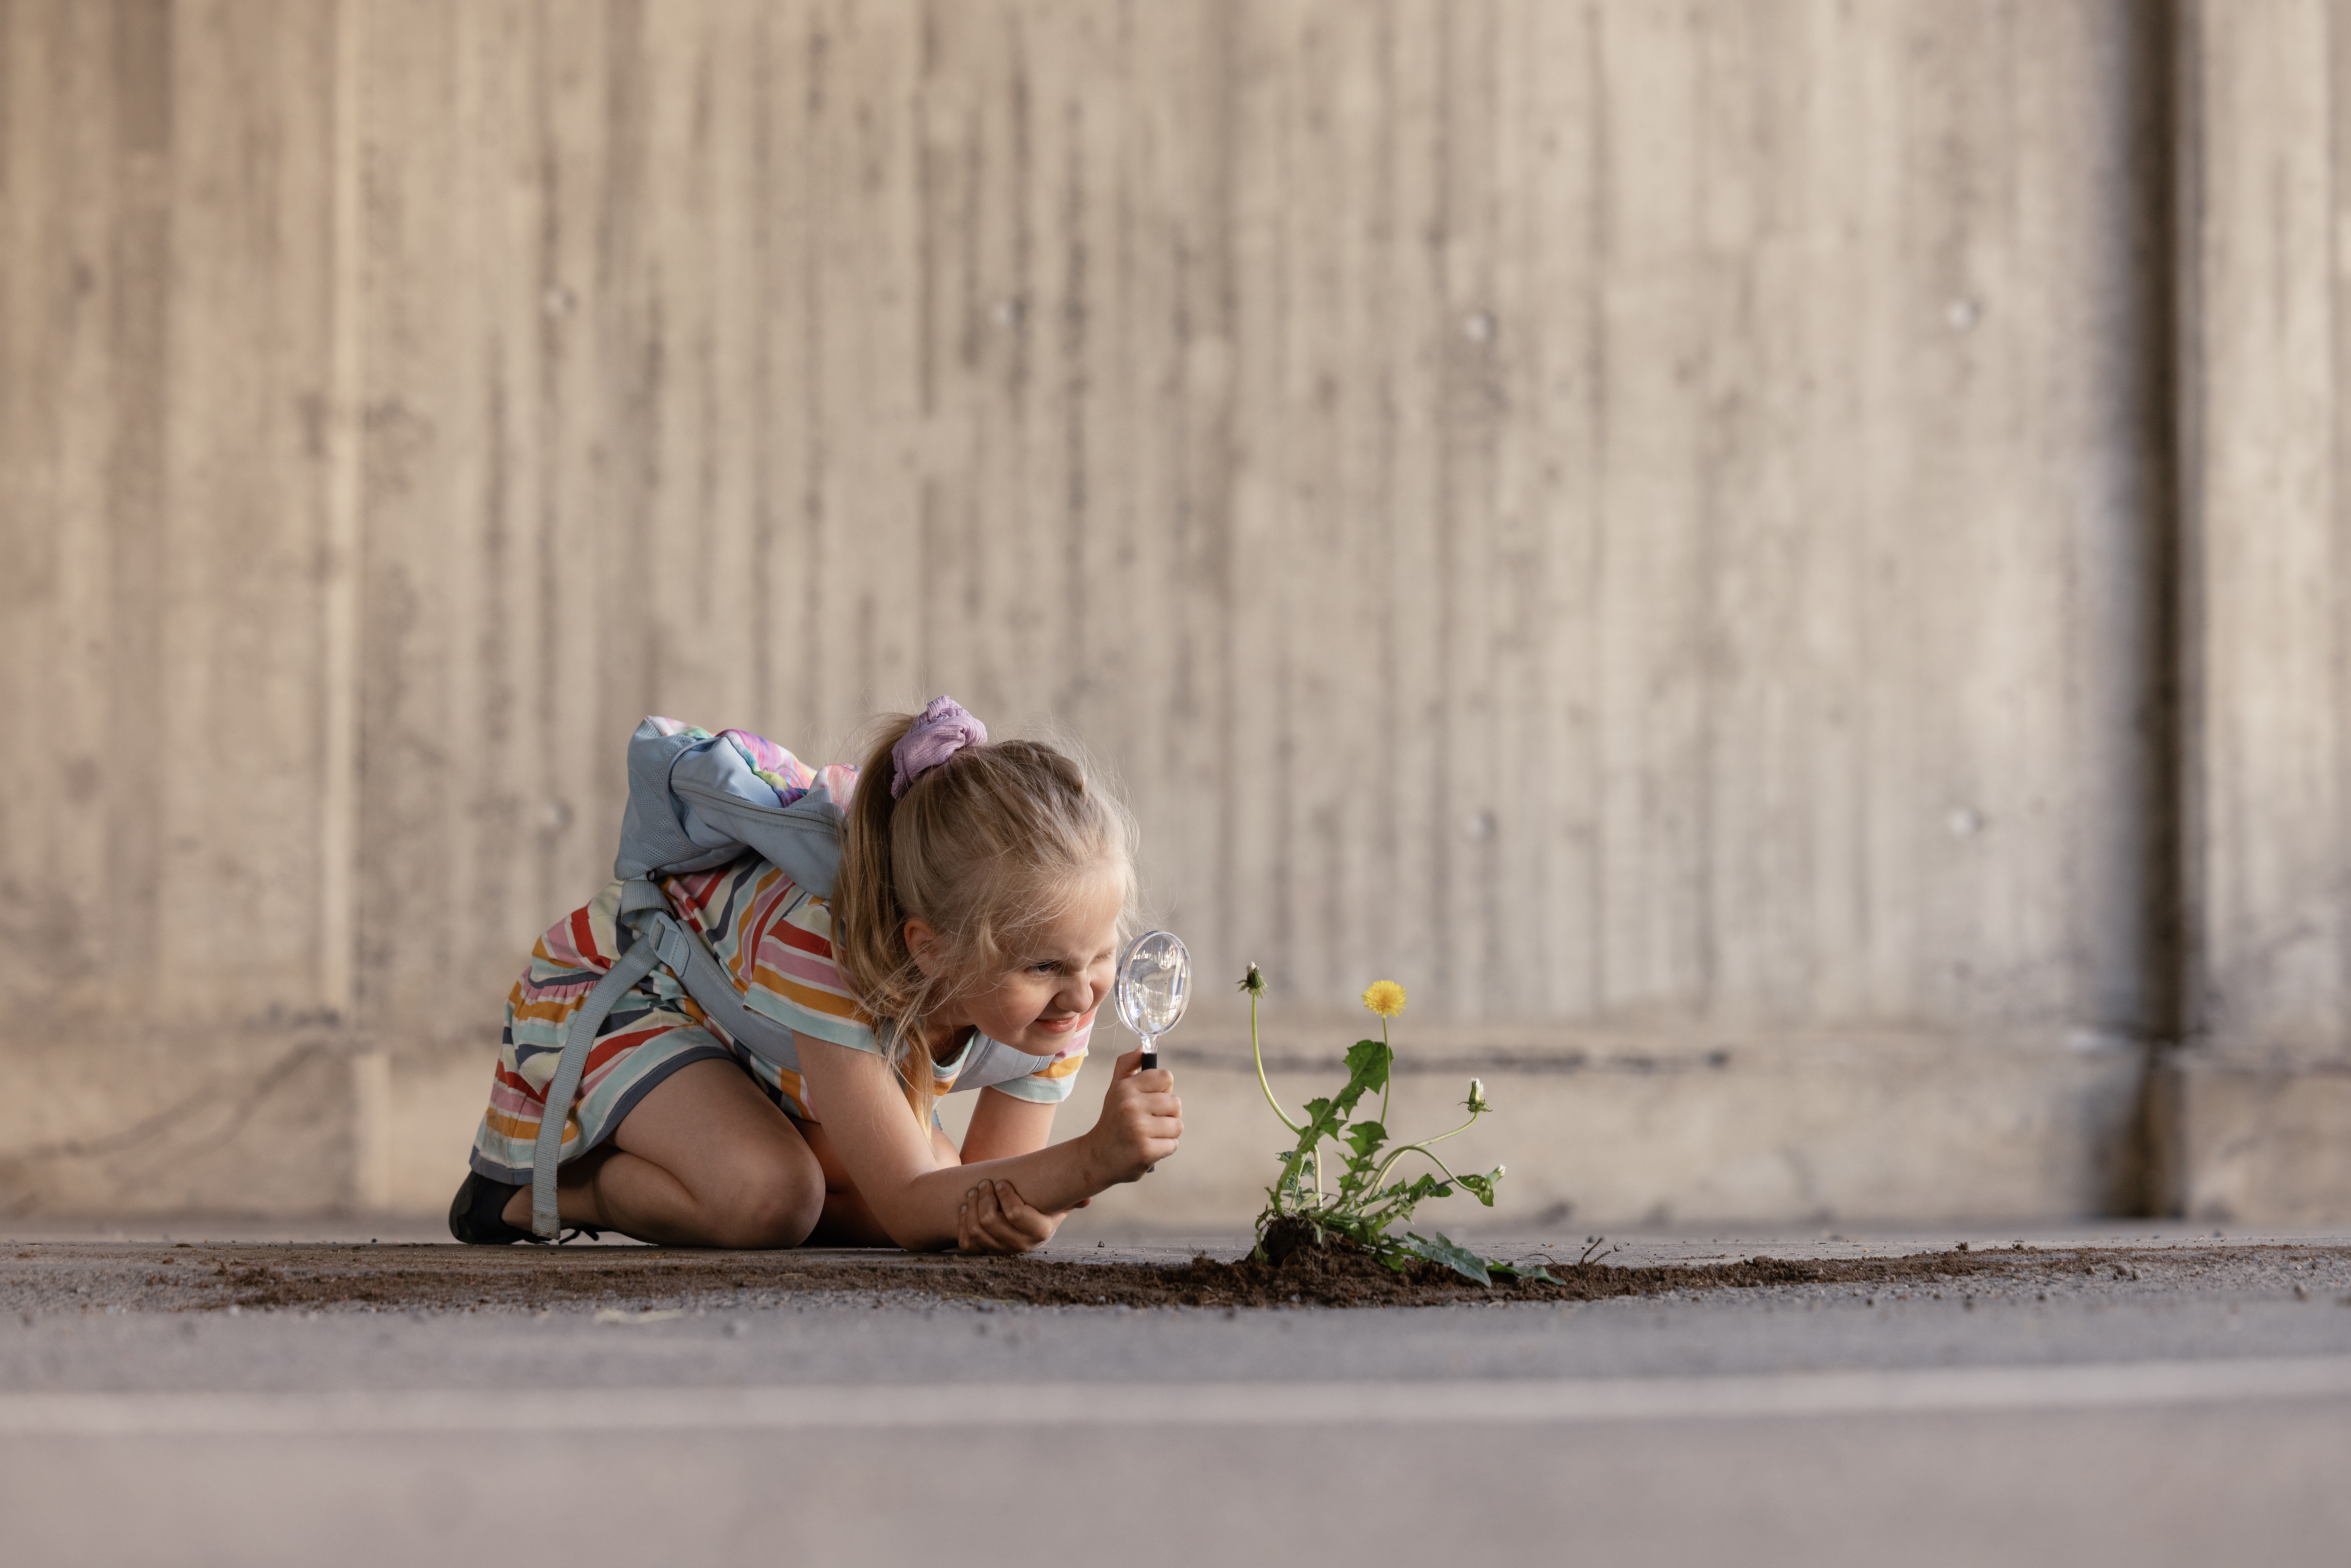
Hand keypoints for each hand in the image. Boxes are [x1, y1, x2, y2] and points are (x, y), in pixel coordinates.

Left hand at [956, 1178, 1064, 1253]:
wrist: (1027, 1227)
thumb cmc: (1043, 1207)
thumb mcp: (1059, 1203)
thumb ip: (1073, 1199)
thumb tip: (1087, 1201)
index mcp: (1039, 1231)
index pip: (1016, 1214)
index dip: (1005, 1196)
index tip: (1000, 1182)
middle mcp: (1019, 1245)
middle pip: (991, 1221)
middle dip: (984, 1198)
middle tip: (984, 1183)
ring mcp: (1001, 1251)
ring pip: (976, 1231)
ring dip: (971, 1208)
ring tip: (973, 1192)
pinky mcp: (985, 1253)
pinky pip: (968, 1243)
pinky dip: (963, 1224)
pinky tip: (965, 1208)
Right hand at [1084, 1048, 1182, 1184]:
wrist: (1097, 1157)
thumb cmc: (1112, 1120)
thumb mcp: (1115, 1089)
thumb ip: (1127, 1065)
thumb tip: (1142, 1048)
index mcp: (1126, 1087)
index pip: (1166, 1077)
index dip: (1163, 1090)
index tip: (1151, 1100)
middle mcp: (1131, 1105)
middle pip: (1176, 1102)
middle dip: (1168, 1114)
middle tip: (1149, 1122)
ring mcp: (1138, 1129)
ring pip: (1177, 1125)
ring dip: (1167, 1133)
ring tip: (1148, 1135)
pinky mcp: (1145, 1151)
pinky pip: (1173, 1145)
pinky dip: (1164, 1149)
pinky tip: (1148, 1149)